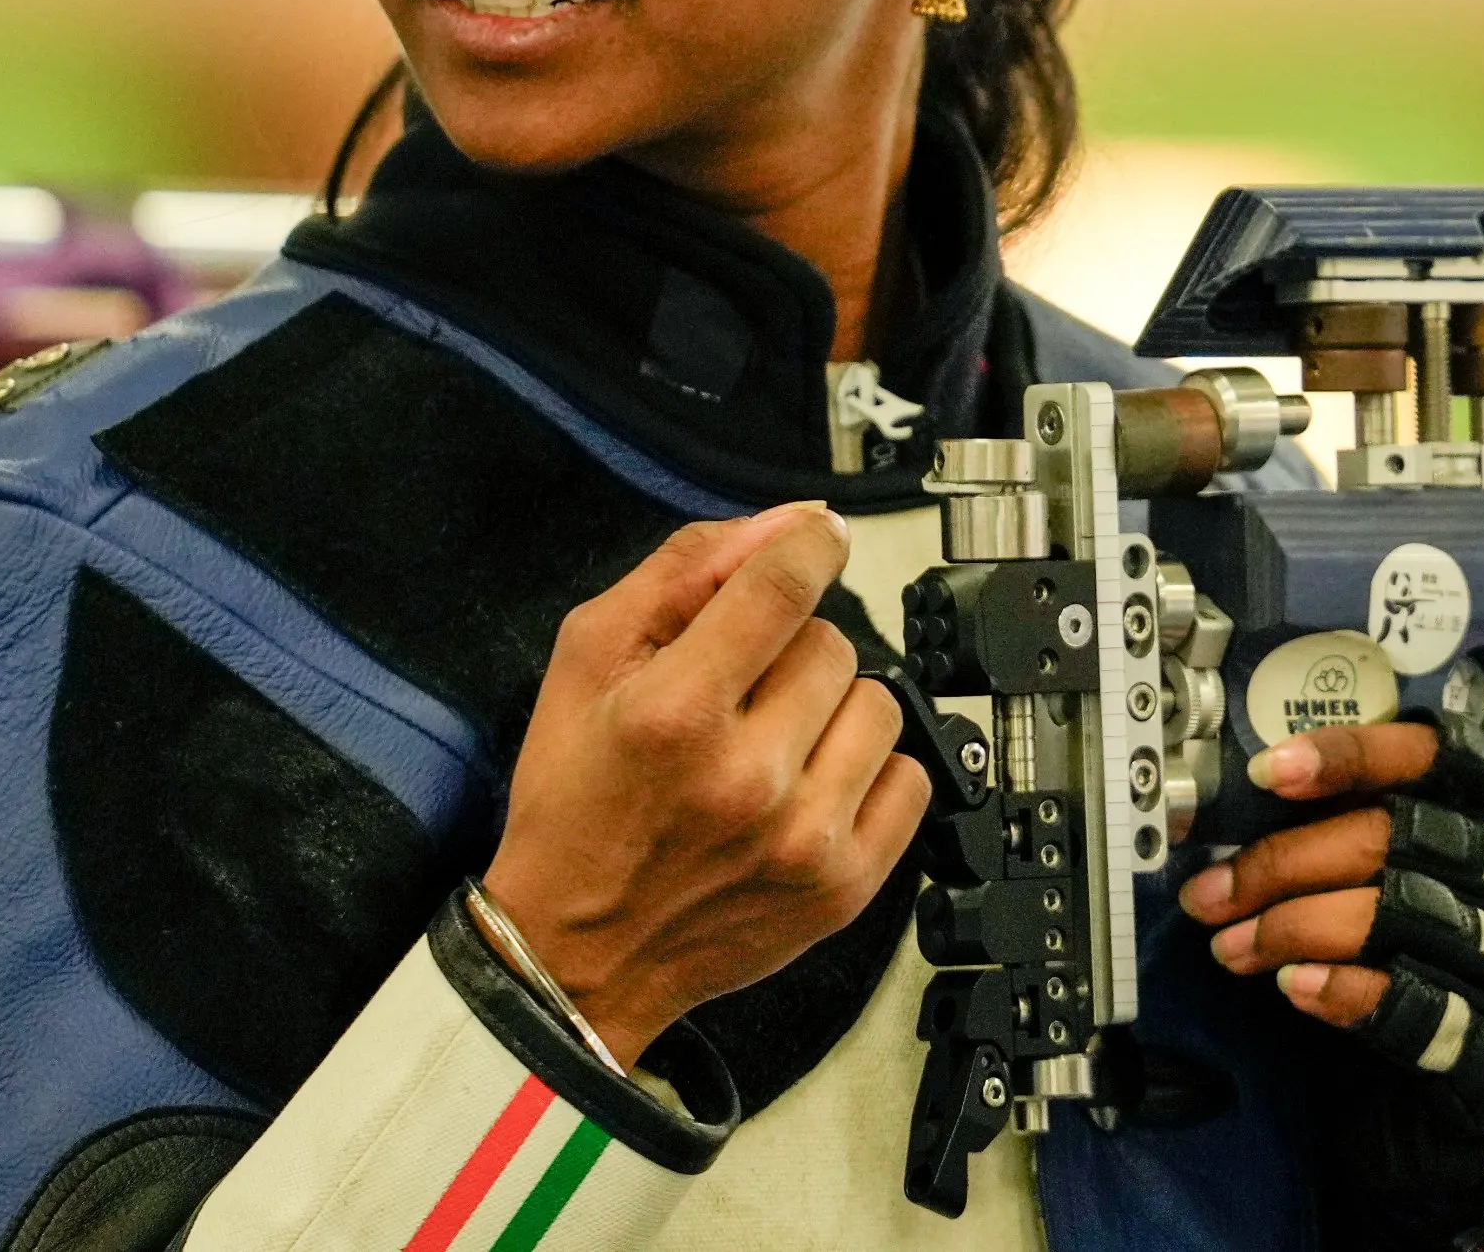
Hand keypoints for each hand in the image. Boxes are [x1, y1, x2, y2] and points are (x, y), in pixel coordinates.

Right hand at [481, 503, 931, 1059]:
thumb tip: (779, 525)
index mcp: (675, 713)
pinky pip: (909, 779)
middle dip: (790, 653)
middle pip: (833, 644)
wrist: (574, 957)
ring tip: (774, 746)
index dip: (809, 545)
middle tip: (740, 697)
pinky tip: (810, 787)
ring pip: (879, 706)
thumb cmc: (574, 809)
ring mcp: (805, 838)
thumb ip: (680, 574)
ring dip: (833, 712)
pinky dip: (868, 773)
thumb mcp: (587, 662)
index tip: (815, 542)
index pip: (784, 585)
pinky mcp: (845, 885)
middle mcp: (748, 777)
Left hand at [1178, 708, 1483, 1135]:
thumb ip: (1382, 822)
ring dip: (1292, 929)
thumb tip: (1260, 800)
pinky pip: (1415, 1006)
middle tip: (1210, 893)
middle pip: (1397, 838)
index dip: (1352, 754)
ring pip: (1395, 916)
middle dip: (1287, 861)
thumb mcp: (1453, 861)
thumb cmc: (1469, 934)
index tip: (1268, 772)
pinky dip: (1343, 990)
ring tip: (1230, 946)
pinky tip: (1292, 984)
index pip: (1438, 755)